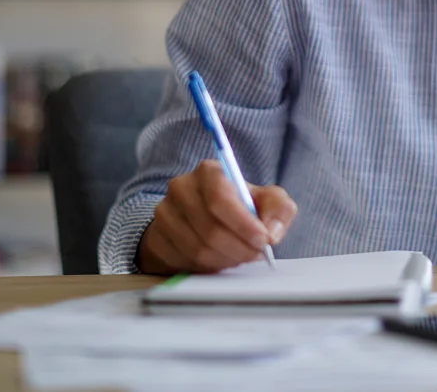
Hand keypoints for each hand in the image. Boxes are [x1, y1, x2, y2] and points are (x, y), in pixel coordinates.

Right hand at [137, 159, 296, 274]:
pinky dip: (209, 265)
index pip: (220, 198)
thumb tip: (271, 231)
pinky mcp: (157, 237)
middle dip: (239, 247)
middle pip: (209, 228)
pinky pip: (185, 260)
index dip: (243, 223)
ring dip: (226, 258)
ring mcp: (165, 213)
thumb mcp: (267, 201)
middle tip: (256, 254)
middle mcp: (181, 187)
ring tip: (240, 255)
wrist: (206, 219)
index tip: (263, 240)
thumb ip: (279, 209)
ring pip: (198, 248)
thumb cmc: (241, 207)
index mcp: (209, 172)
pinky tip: (221, 258)